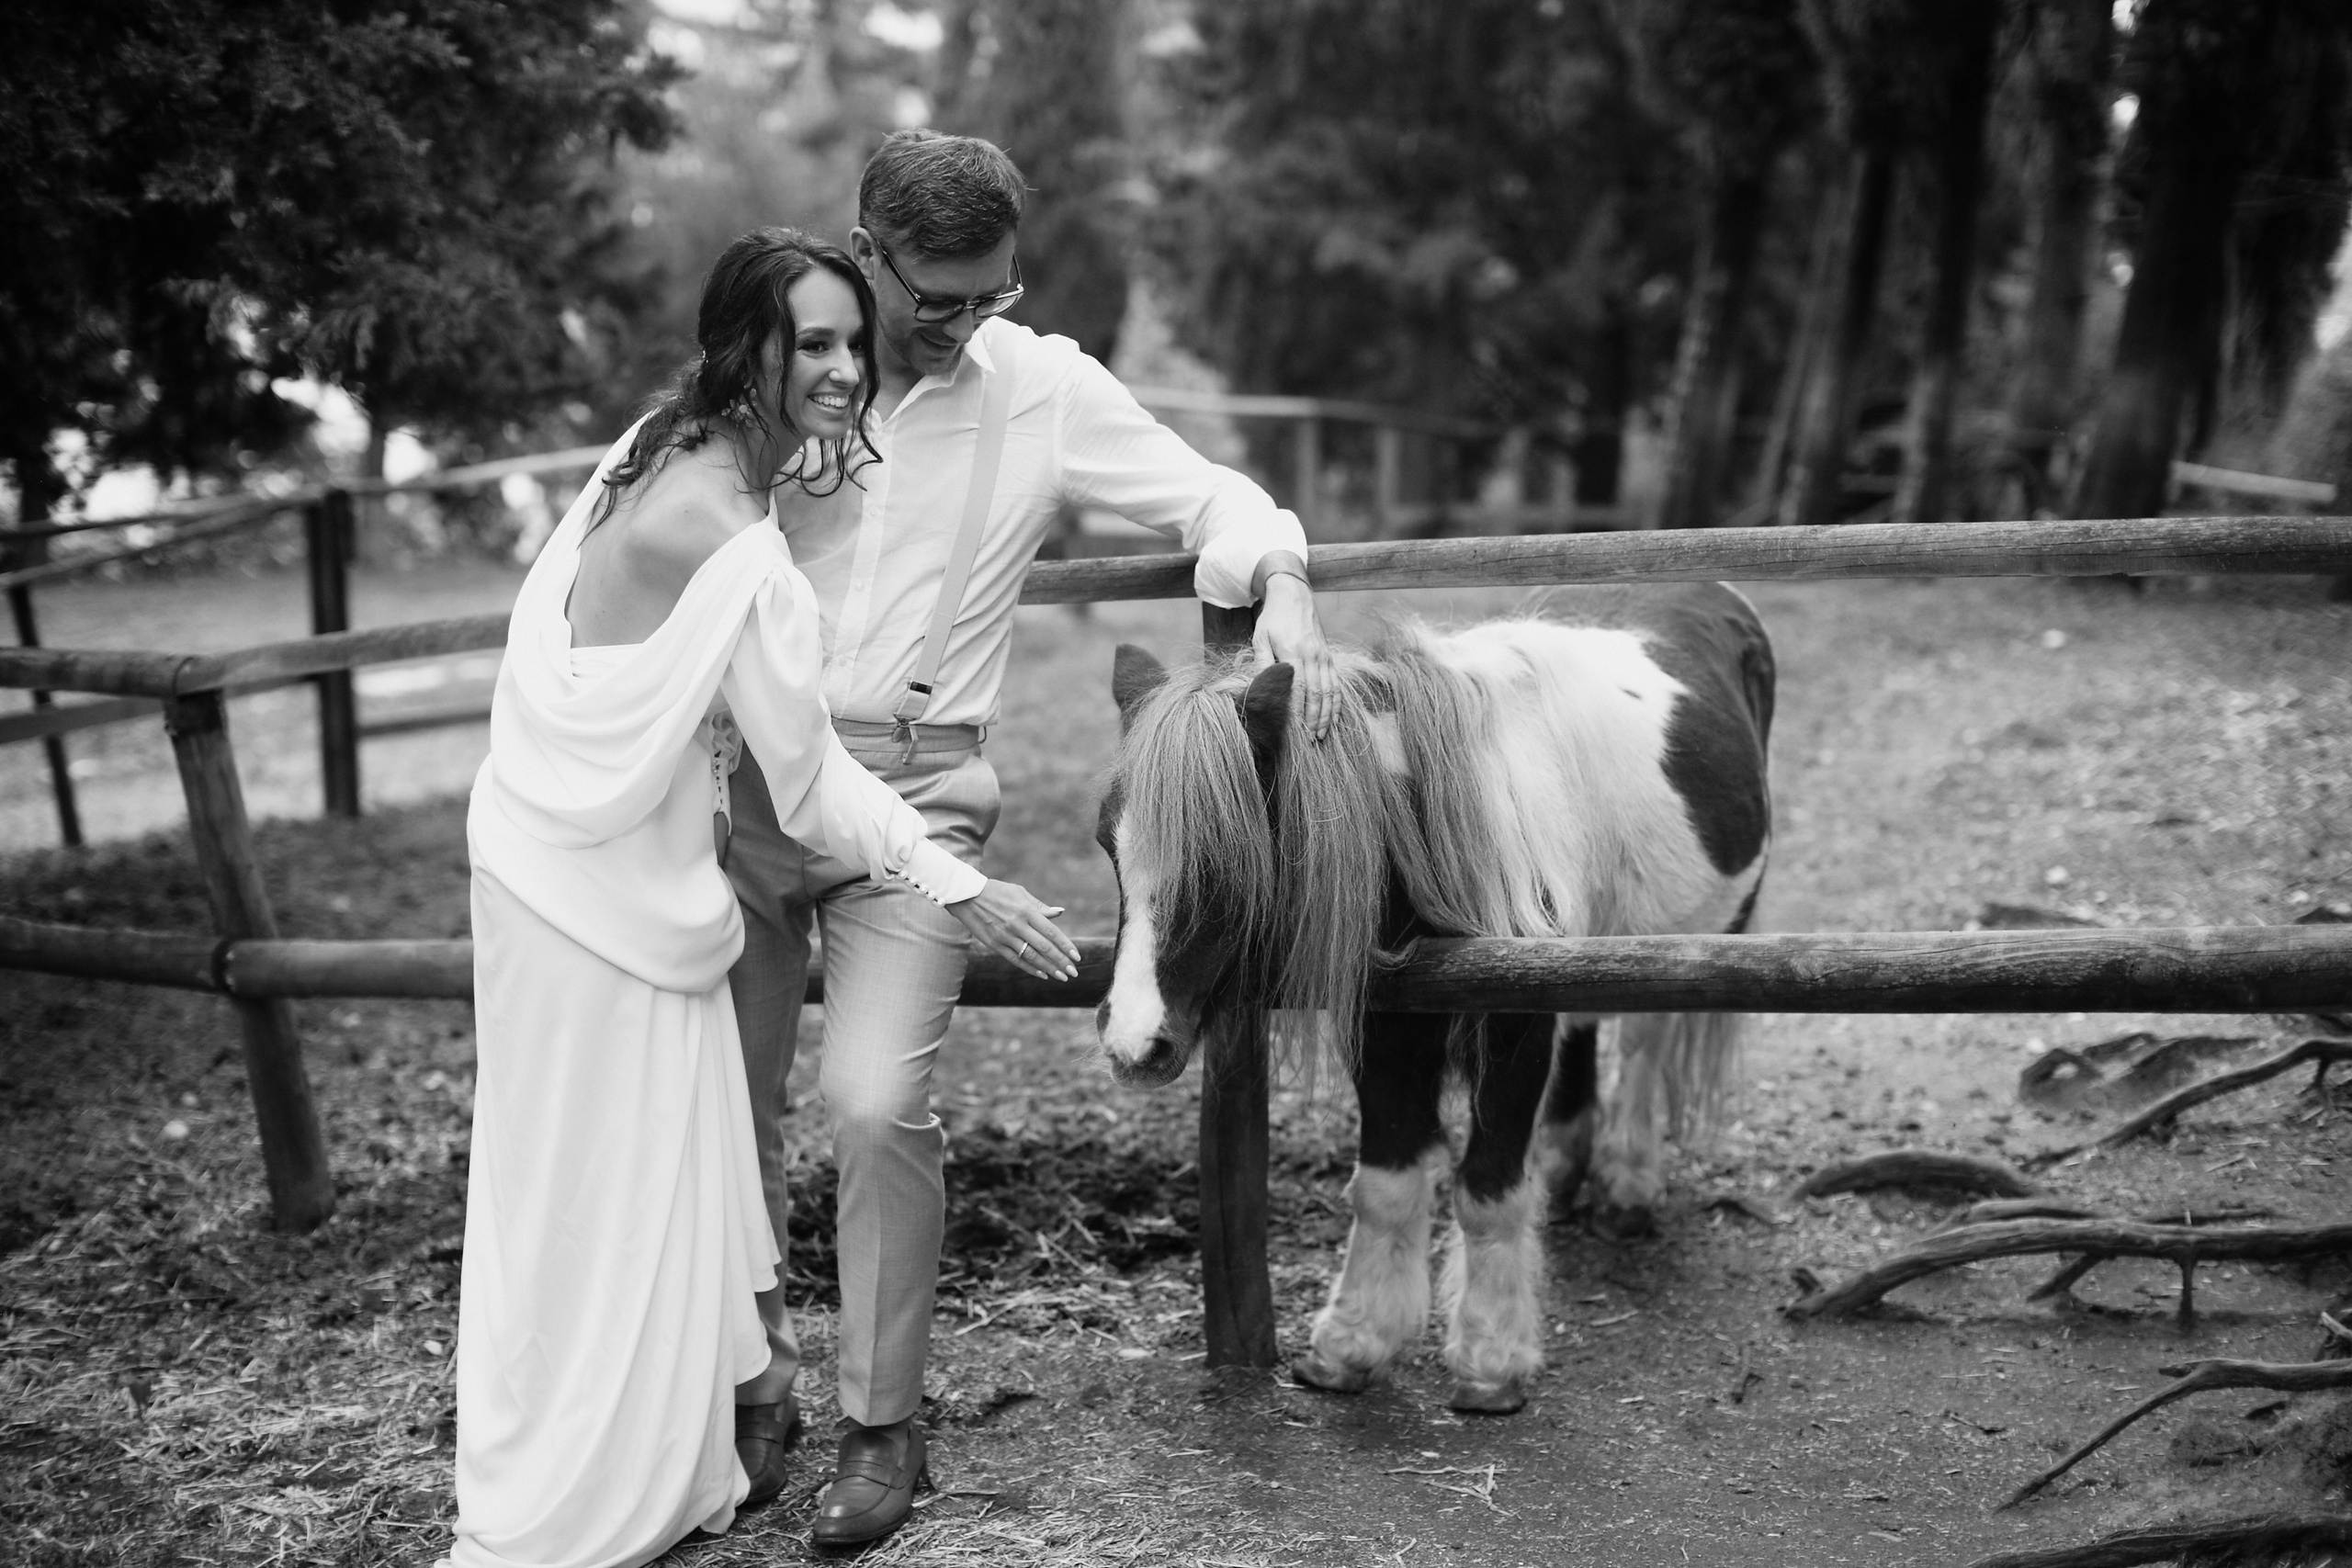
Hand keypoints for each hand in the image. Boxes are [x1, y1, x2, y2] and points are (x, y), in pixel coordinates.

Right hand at [946, 879, 1080, 980]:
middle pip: (1044, 947)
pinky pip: (1015, 960)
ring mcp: (1005, 936)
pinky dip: (1030, 968)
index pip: (1051, 931)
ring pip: (1031, 956)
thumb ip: (1040, 907)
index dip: (1065, 945)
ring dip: (1048, 968)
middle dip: (1061, 961)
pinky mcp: (994, 944)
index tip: (1076, 957)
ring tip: (1061, 977)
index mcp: (1026, 911)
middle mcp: (1017, 925)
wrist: (966, 896)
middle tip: (1074, 972)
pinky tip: (1042, 974)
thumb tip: (1060, 913)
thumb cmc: (997, 892)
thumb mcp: (1020, 893)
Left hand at [1253, 571, 1334, 740]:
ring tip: (1322, 734)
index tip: (1294, 731)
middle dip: (1314, 719)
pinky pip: (1337, 683)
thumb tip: (1260, 686)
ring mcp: (1324, 656)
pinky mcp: (1330, 657)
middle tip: (1311, 740)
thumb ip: (1262, 662)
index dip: (1297, 712)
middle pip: (1317, 694)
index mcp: (1293, 652)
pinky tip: (1334, 716)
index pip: (1298, 689)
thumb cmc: (1273, 619)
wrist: (1294, 596)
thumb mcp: (1260, 637)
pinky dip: (1337, 702)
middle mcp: (1313, 656)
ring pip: (1330, 691)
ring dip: (1327, 715)